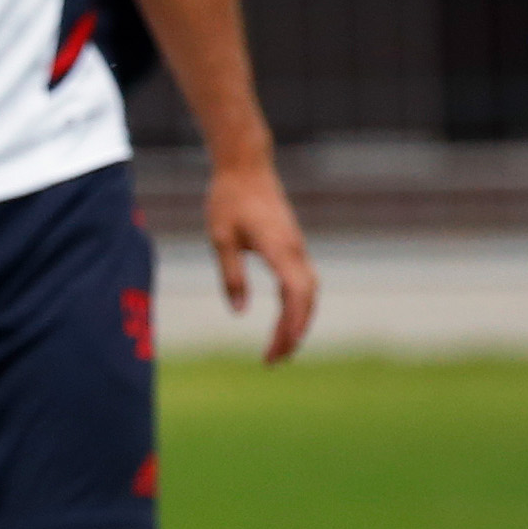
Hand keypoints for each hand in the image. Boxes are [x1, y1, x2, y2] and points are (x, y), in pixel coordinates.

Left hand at [206, 161, 318, 364]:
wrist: (246, 167)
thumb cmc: (228, 200)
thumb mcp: (220, 239)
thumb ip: (231, 276)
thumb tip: (240, 313)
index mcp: (279, 248)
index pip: (294, 295)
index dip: (290, 326)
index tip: (277, 350)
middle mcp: (295, 250)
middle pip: (306, 300)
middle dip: (294, 332)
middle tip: (274, 361)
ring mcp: (297, 247)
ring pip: (308, 292)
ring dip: (298, 321)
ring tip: (280, 348)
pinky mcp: (293, 246)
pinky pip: (303, 282)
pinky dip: (297, 305)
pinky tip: (285, 321)